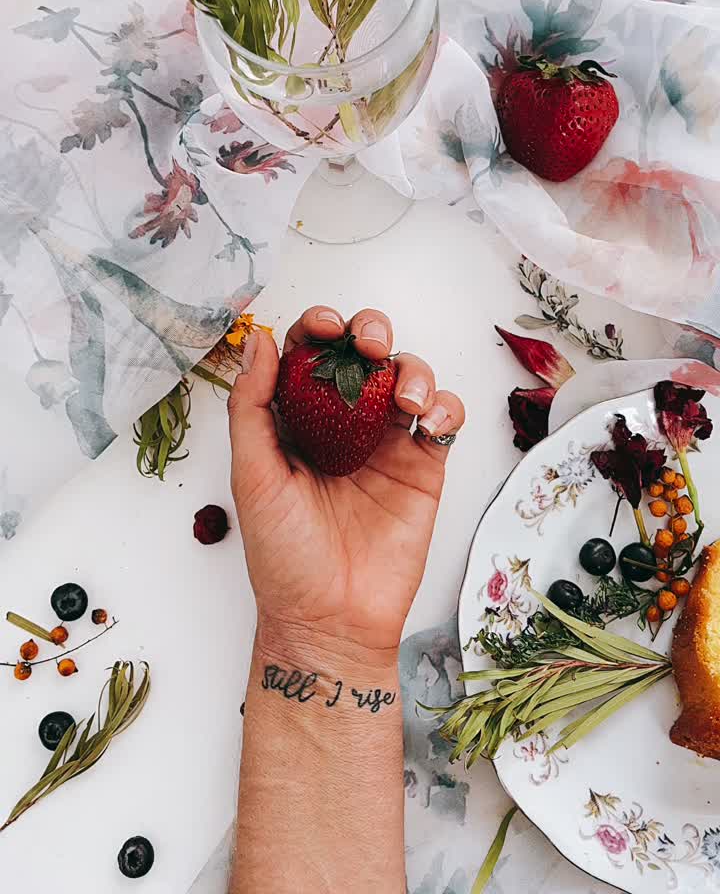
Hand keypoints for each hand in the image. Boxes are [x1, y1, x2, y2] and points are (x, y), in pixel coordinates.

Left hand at [228, 306, 463, 663]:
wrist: (331, 620)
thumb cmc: (283, 555)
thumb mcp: (252, 476)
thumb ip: (251, 406)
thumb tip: (257, 340)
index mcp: (297, 420)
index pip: (308, 355)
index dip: (316, 328)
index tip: (323, 326)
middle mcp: (343, 423)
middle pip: (363, 353)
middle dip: (369, 332)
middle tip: (368, 344)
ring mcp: (386, 443)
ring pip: (407, 376)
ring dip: (411, 368)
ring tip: (404, 398)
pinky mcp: (424, 467)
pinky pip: (444, 418)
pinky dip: (446, 404)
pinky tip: (430, 418)